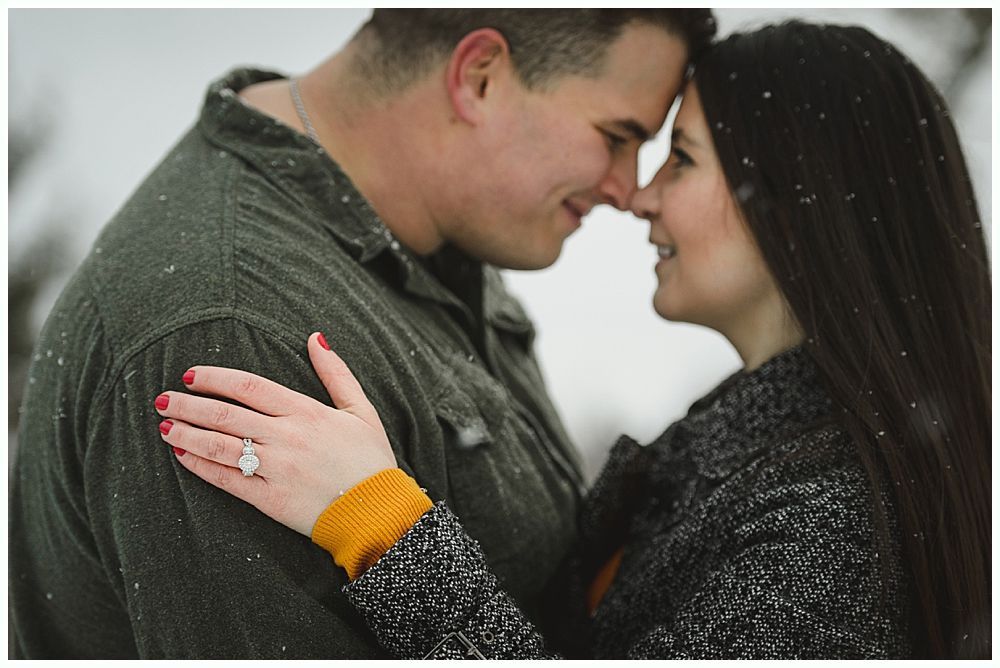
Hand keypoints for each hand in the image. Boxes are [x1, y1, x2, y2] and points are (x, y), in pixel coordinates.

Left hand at [154, 332, 396, 535]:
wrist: (379, 511)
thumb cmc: (370, 460)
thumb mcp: (361, 410)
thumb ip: (336, 373)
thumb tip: (315, 338)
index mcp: (306, 411)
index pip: (248, 386)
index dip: (215, 378)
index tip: (190, 376)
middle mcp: (287, 436)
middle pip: (226, 414)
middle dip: (188, 405)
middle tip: (163, 401)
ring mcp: (277, 468)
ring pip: (220, 445)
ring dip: (187, 434)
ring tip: (164, 428)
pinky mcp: (271, 499)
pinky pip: (227, 480)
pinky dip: (201, 467)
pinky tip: (183, 457)